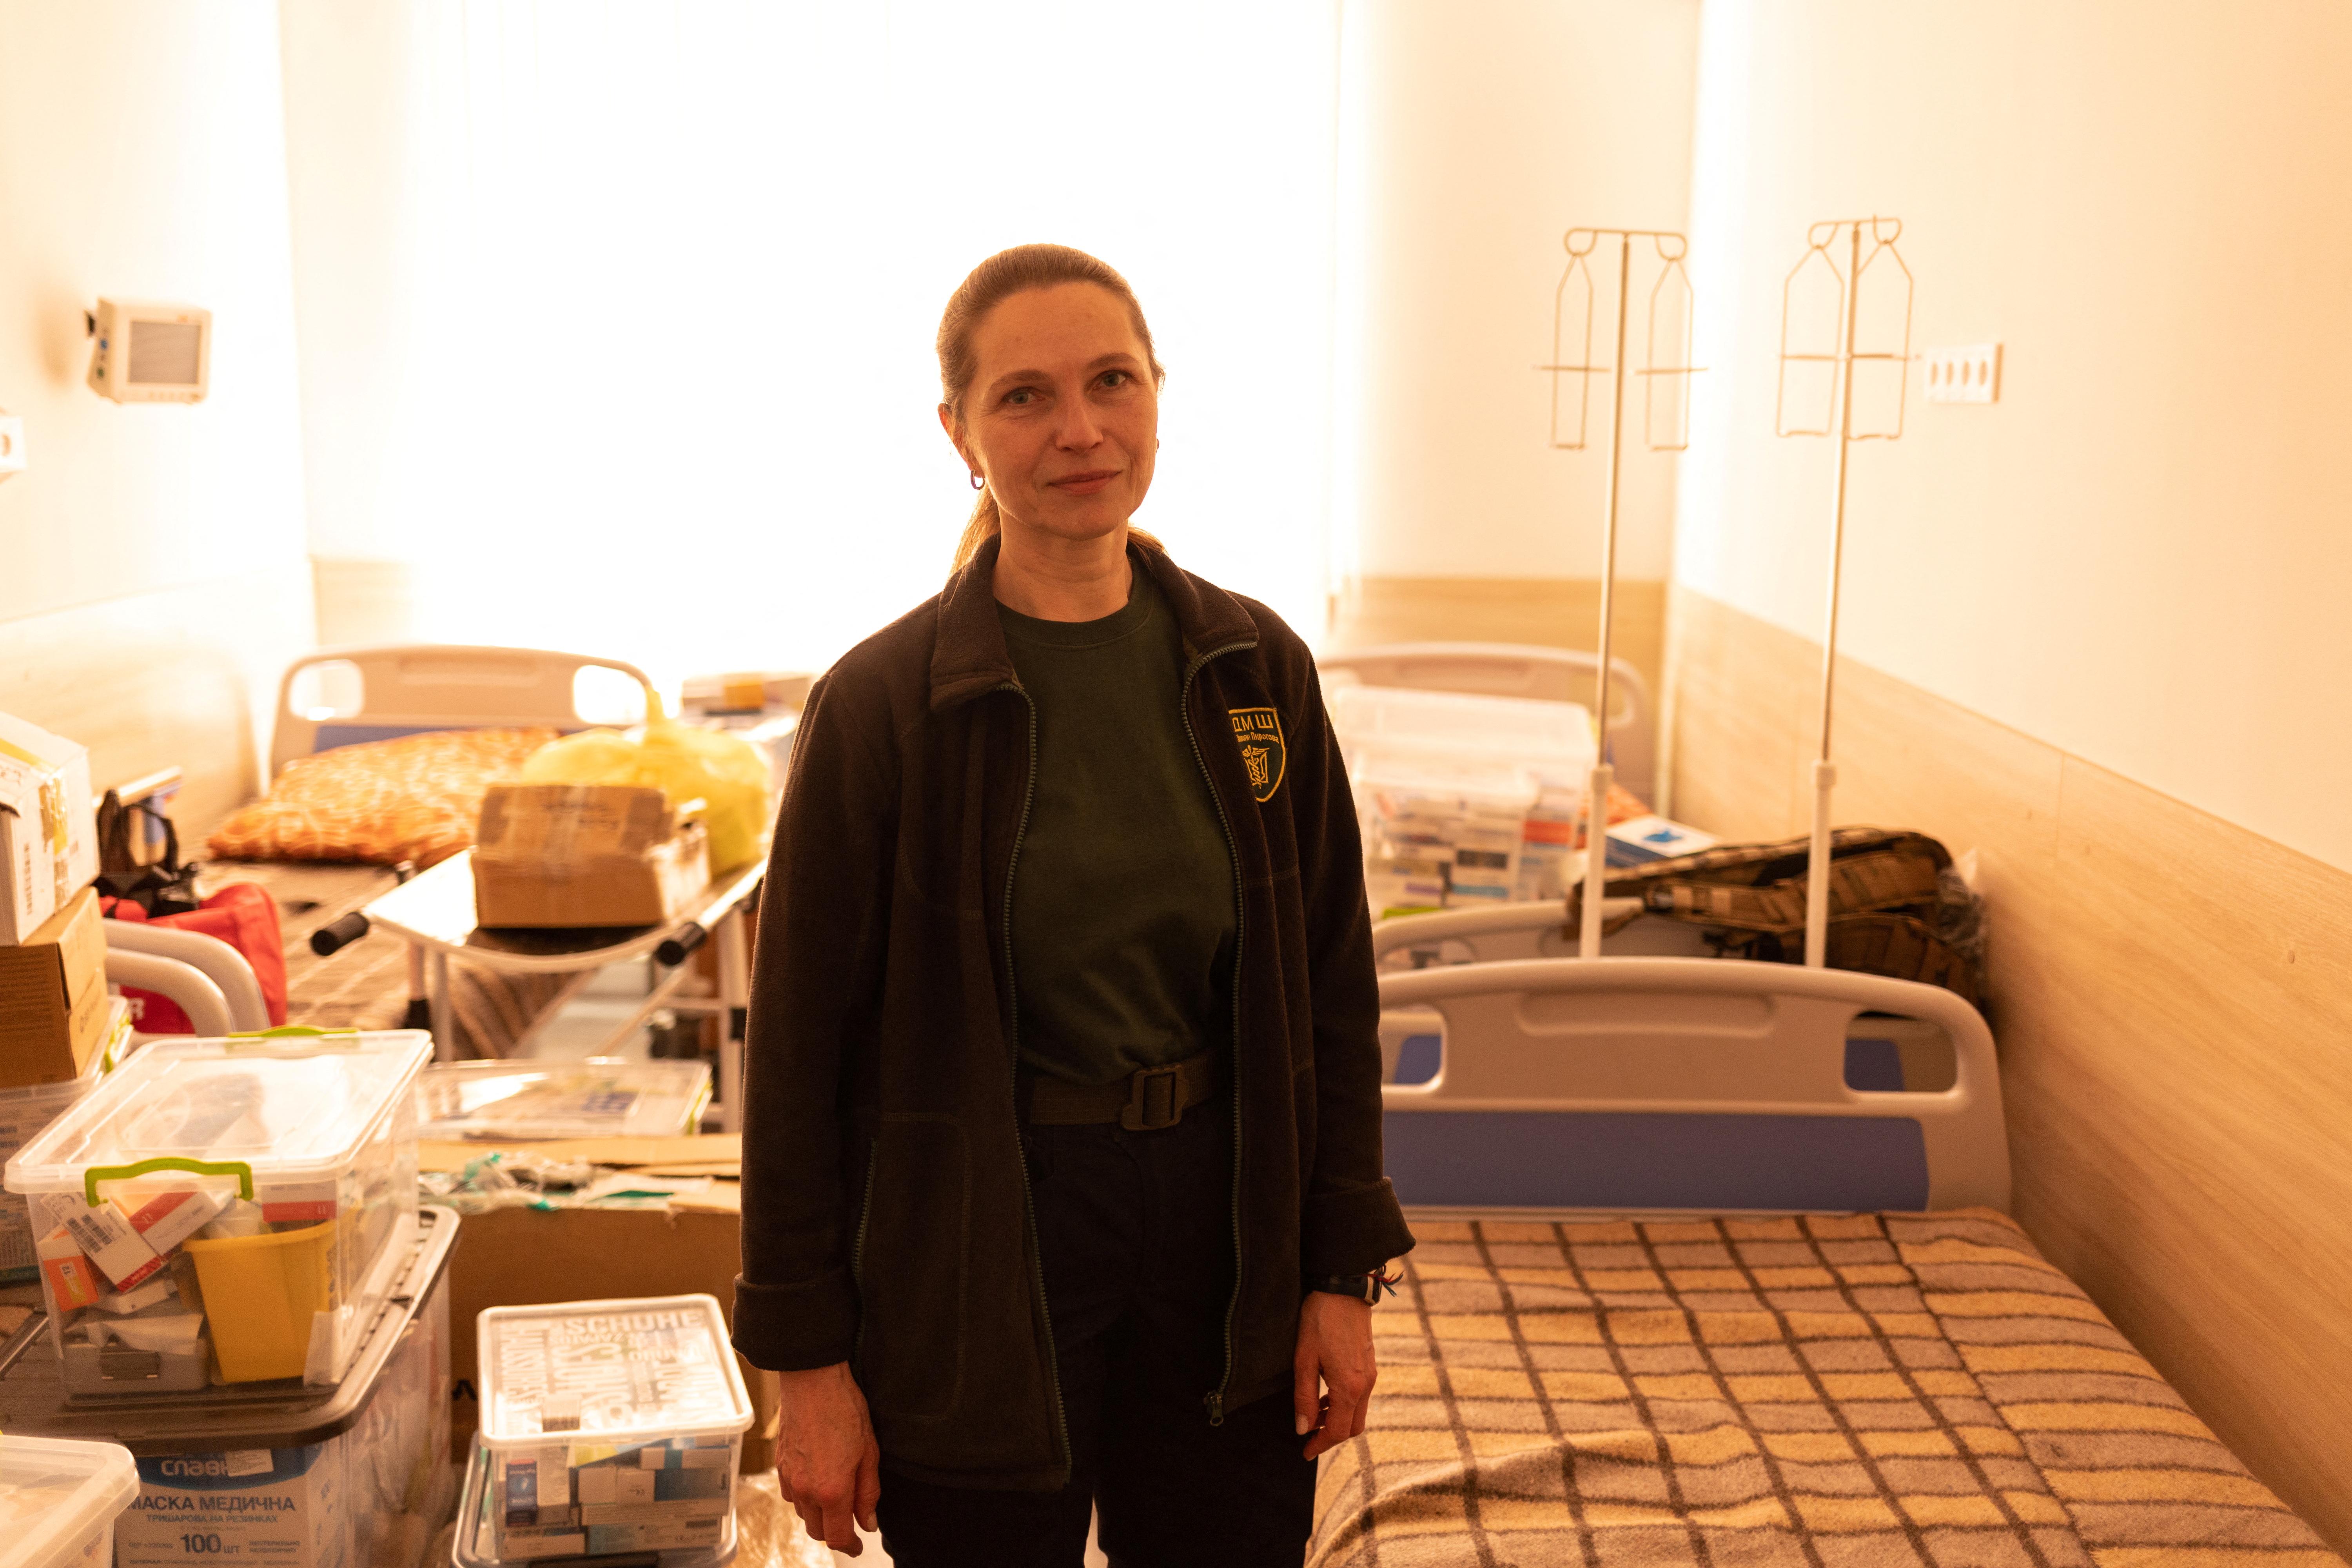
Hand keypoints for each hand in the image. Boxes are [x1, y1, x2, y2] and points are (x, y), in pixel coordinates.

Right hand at [775, 1362, 881, 1554]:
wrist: (811, 1379)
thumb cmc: (844, 1407)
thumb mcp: (869, 1451)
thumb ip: (868, 1492)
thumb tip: (867, 1521)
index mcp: (831, 1489)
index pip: (836, 1537)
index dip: (849, 1546)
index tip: (858, 1544)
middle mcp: (806, 1489)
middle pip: (817, 1531)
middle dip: (835, 1532)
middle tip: (851, 1522)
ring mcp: (789, 1478)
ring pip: (803, 1514)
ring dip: (819, 1515)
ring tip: (837, 1498)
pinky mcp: (779, 1465)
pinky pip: (791, 1495)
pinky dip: (804, 1498)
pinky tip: (817, 1482)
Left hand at [1293, 1290, 1376, 1460]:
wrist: (1344, 1288)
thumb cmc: (1320, 1320)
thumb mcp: (1304, 1359)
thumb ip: (1304, 1397)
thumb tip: (1303, 1429)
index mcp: (1349, 1387)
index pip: (1338, 1431)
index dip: (1320, 1445)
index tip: (1305, 1452)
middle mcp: (1365, 1384)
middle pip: (1353, 1427)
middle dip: (1331, 1436)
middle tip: (1309, 1436)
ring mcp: (1370, 1374)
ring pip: (1358, 1412)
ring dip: (1337, 1419)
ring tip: (1313, 1414)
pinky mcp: (1370, 1364)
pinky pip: (1360, 1396)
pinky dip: (1344, 1404)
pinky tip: (1326, 1395)